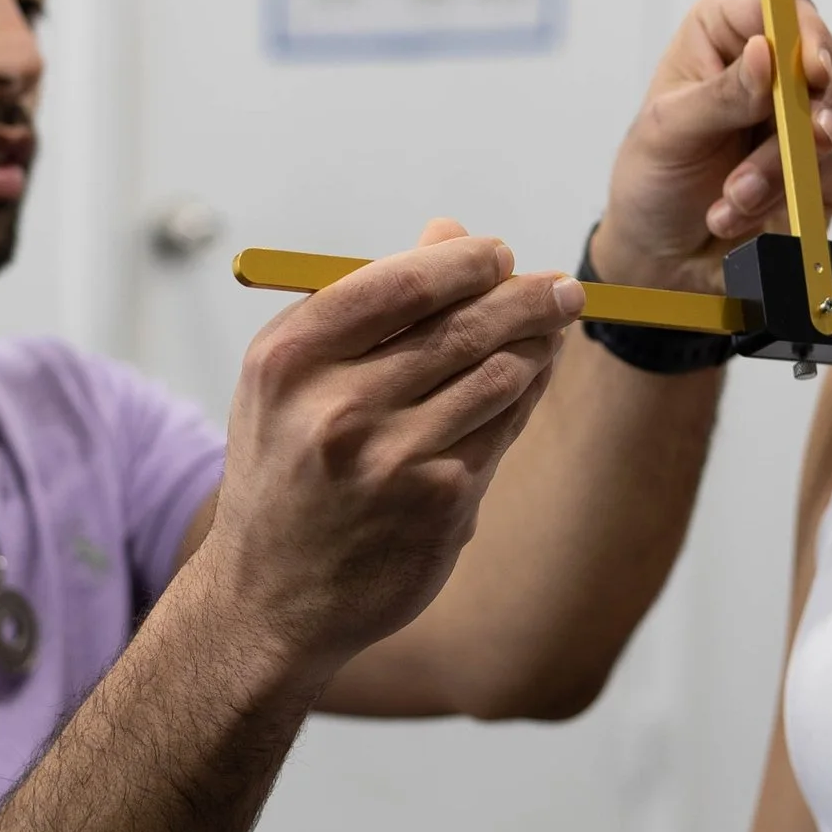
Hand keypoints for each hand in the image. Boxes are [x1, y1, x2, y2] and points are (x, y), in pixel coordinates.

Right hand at [215, 225, 580, 687]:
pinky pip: (504, 429)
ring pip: (499, 375)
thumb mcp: (294, 381)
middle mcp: (338, 408)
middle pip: (463, 325)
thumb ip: (368, 306)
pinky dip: (525, 395)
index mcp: (291, 359)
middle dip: (526, 296)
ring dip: (537, 345)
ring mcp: (394, 460)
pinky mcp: (441, 504)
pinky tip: (532, 378)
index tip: (498, 254)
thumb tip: (450, 234)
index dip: (466, 263)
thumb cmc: (288, 469)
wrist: (271, 597)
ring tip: (551, 328)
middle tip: (561, 286)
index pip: (401, 284)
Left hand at [593, 0, 831, 287]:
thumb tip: (764, 53)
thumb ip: (721, 95)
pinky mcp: (818, 168)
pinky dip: (790, 199)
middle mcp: (768, 69)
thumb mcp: (669, 133)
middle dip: (799, 120)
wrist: (663, 258)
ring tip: (732, 199)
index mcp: (722, 36)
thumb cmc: (653, 181)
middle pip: (823, 65)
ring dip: (782, 172)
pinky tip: (742, 215)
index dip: (802, 32)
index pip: (775, 7)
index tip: (810, 70)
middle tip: (786, 150)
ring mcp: (797, 119)